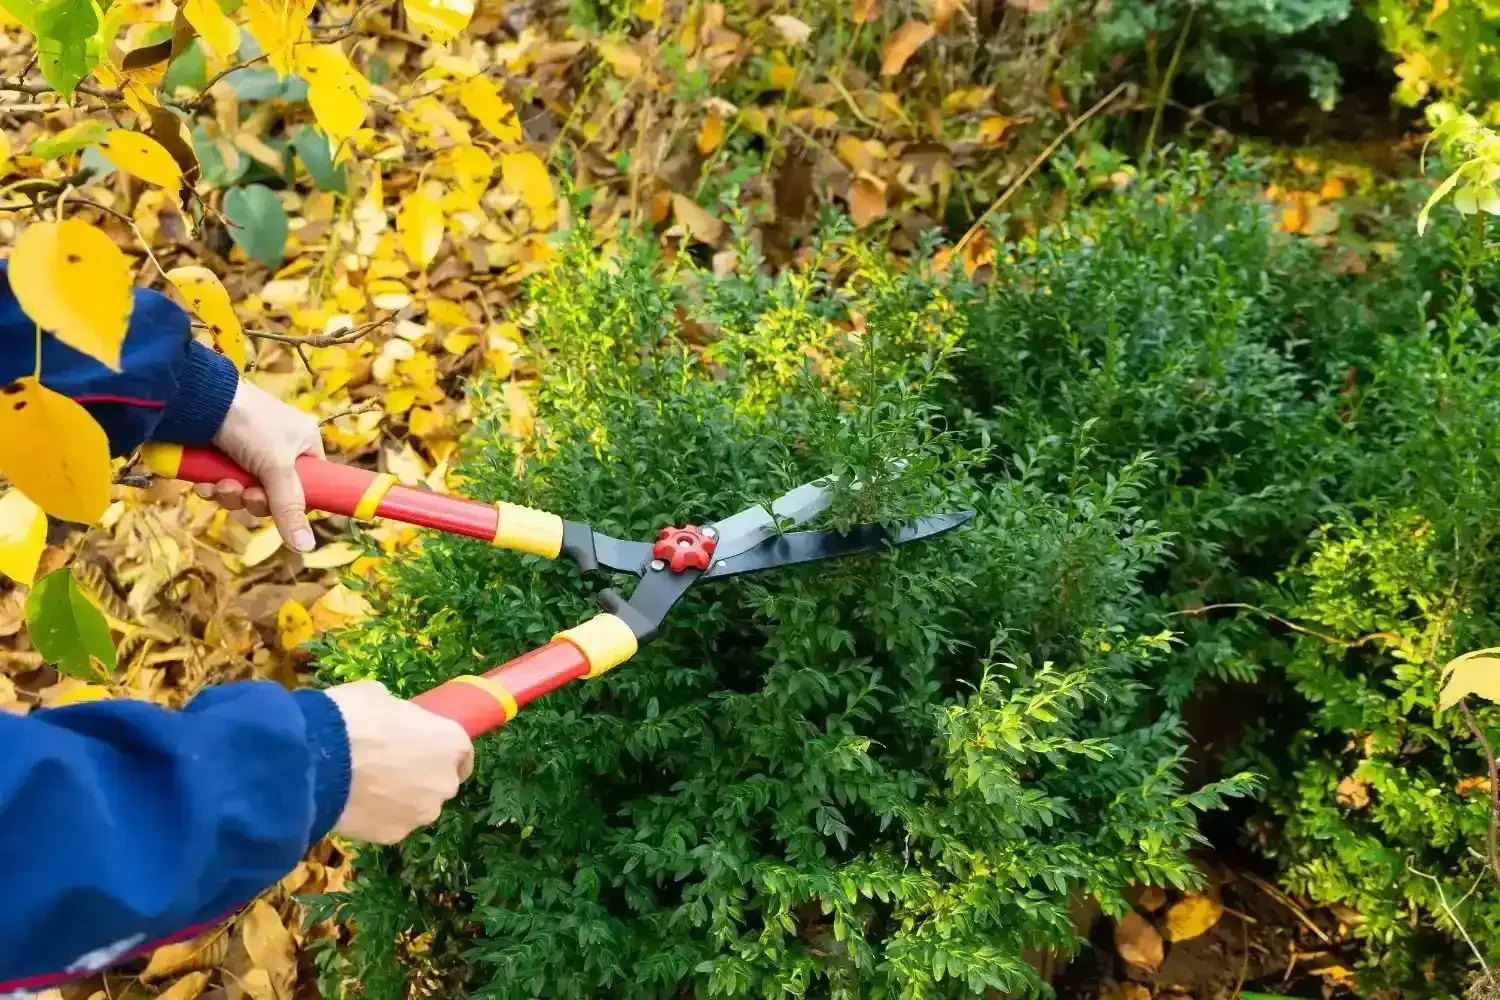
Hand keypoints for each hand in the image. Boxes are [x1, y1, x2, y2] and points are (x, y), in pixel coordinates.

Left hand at [197, 379, 324, 551]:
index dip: (295, 502)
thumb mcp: (276, 468)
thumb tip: (306, 548)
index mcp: (304, 444)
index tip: (281, 510)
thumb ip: (289, 507)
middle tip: (246, 494)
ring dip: (231, 495)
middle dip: (255, 500)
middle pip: (274, 494)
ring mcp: (249, 452)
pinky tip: (204, 484)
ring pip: (245, 492)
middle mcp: (279, 448)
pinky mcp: (221, 455)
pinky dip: (213, 488)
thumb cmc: (250, 425)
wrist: (200, 397)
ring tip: (220, 485)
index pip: (311, 485)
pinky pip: (223, 484)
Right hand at [325, 680, 473, 842]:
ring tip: (363, 785)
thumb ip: (397, 716)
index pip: (462, 754)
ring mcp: (421, 813)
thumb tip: (390, 721)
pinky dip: (375, 816)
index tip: (425, 750)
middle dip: (420, 777)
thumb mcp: (379, 697)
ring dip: (398, 799)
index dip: (441, 752)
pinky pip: (389, 823)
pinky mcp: (394, 836)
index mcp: (452, 742)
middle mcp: (445, 783)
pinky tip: (351, 802)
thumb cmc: (354, 717)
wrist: (316, 761)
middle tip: (386, 765)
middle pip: (439, 783)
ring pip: (415, 807)